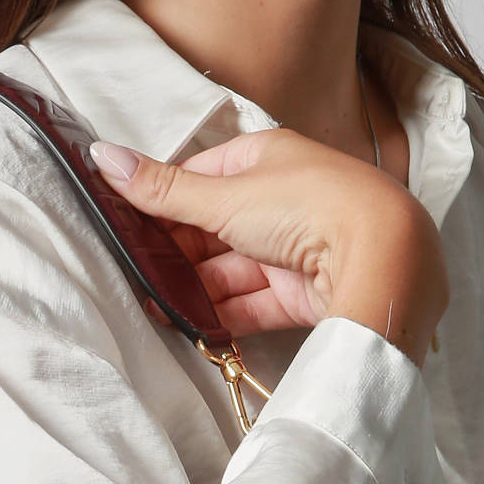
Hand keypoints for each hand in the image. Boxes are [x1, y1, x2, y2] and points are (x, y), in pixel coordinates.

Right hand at [88, 127, 447, 365]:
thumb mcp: (224, 196)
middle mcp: (282, 201)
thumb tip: (102, 155)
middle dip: (178, 255)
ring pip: (232, 272)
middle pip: (214, 231)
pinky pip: (254, 304)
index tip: (128, 228)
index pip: (201, 179)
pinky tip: (194, 328)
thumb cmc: (310, 206)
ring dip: (196, 291)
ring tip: (156, 308)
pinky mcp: (304, 294)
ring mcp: (294, 250)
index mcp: (265, 160)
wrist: (382, 256)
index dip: (165, 204)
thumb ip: (163, 190)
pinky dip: (225, 316)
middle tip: (136, 276)